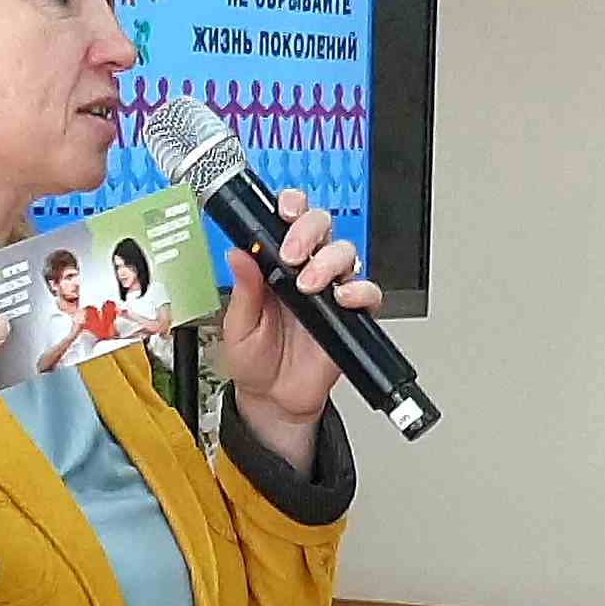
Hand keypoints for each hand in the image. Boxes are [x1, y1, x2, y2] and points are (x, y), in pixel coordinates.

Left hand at [210, 188, 379, 464]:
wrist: (274, 399)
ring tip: (309, 285)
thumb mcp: (237, 325)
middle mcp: (306, 270)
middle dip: (308, 230)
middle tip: (292, 255)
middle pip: (321, 226)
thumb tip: (238, 253)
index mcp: (275, 264)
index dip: (291, 206)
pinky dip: (360, 290)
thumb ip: (243, 290)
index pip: (289, 219)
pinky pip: (367, 292)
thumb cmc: (255, 360)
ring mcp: (330, 290)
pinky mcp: (350, 315)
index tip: (283, 211)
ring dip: (328, 261)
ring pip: (345, 252)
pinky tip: (341, 298)